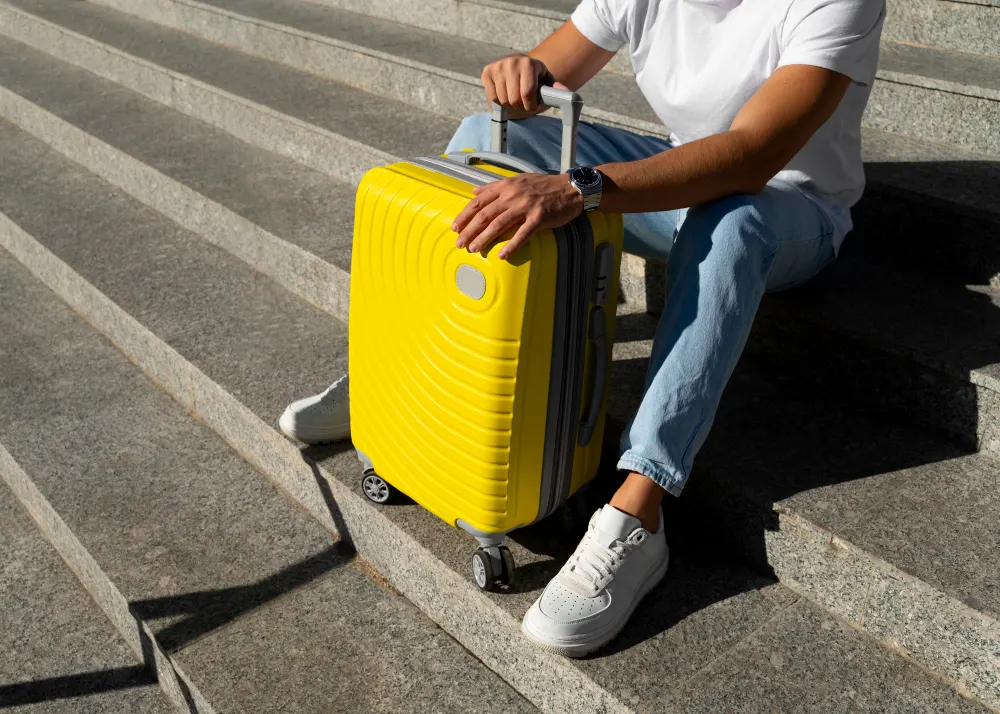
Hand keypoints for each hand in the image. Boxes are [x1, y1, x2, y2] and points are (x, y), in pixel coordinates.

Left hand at [452, 173, 583, 259]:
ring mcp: (526, 206)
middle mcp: (513, 195)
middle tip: (459, 244)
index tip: (455, 227)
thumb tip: (474, 191)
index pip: (479, 201)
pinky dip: (511, 246)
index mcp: (506, 186)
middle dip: (470, 230)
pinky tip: (502, 256)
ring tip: (474, 250)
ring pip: (499, 224)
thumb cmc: (544, 186)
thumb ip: (495, 186)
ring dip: (484, 238)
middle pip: (485, 214)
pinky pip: (523, 234)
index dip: (465, 215)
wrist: (571, 188)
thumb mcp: (517, 180)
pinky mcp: (540, 217)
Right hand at [481, 54, 567, 116]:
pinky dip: (499, 102)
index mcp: (528, 63)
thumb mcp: (546, 82)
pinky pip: (492, 97)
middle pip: (514, 99)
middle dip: (520, 108)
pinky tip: (505, 96)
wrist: (518, 67)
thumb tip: (569, 95)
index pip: (527, 94)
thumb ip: (557, 90)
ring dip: (510, 106)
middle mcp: (511, 62)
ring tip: (515, 101)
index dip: (530, 106)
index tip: (532, 107)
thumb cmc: (535, 78)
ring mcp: (497, 66)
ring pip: (502, 100)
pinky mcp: (487, 72)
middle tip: (524, 105)